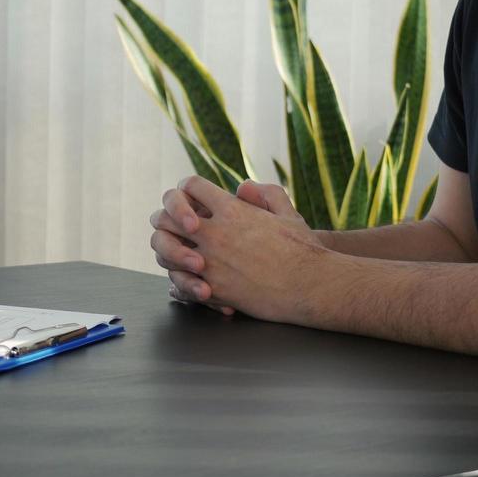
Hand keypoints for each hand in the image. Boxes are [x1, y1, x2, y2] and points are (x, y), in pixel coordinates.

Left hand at [152, 178, 325, 322]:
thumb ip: (265, 193)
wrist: (311, 287)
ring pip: (165, 251)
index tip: (193, 203)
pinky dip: (180, 280)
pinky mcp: (213, 290)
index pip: (190, 186)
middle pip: (166, 217)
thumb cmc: (303, 250)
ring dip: (169, 251)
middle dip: (168, 220)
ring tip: (181, 255)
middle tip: (177, 230)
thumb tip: (243, 186)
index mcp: (232, 210)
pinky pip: (179, 282)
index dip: (187, 191)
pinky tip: (190, 279)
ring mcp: (211, 262)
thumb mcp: (287, 213)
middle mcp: (216, 233)